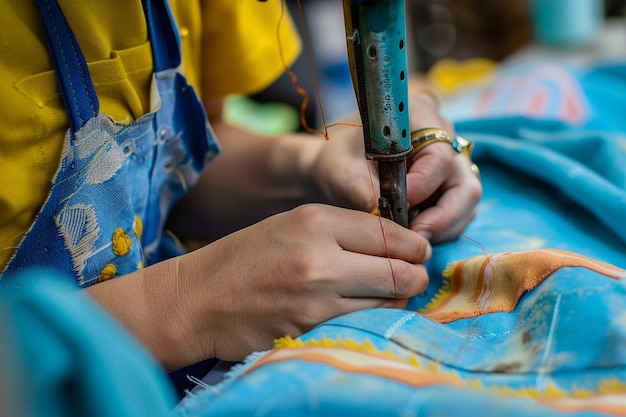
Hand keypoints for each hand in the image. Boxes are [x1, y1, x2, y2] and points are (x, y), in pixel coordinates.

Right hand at [179, 204, 429, 361]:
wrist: (195, 300)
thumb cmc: (242, 259)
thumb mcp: (289, 226)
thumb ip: (339, 230)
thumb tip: (390, 243)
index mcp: (315, 221)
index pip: (388, 233)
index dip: (413, 245)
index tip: (420, 251)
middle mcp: (320, 258)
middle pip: (398, 271)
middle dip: (416, 275)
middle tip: (417, 277)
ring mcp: (316, 300)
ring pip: (386, 302)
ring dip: (397, 300)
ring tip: (393, 294)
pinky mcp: (310, 332)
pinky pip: (361, 325)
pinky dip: (372, 319)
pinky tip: (367, 313)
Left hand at [309, 91, 481, 242]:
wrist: (335, 169)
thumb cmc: (337, 164)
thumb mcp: (342, 175)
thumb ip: (365, 193)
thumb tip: (391, 221)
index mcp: (420, 116)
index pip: (439, 157)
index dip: (422, 188)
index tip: (397, 207)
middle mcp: (443, 135)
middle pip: (465, 183)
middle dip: (442, 217)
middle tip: (414, 237)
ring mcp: (451, 159)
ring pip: (466, 200)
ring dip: (443, 225)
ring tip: (410, 238)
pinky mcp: (450, 182)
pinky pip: (459, 210)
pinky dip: (440, 227)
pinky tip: (413, 233)